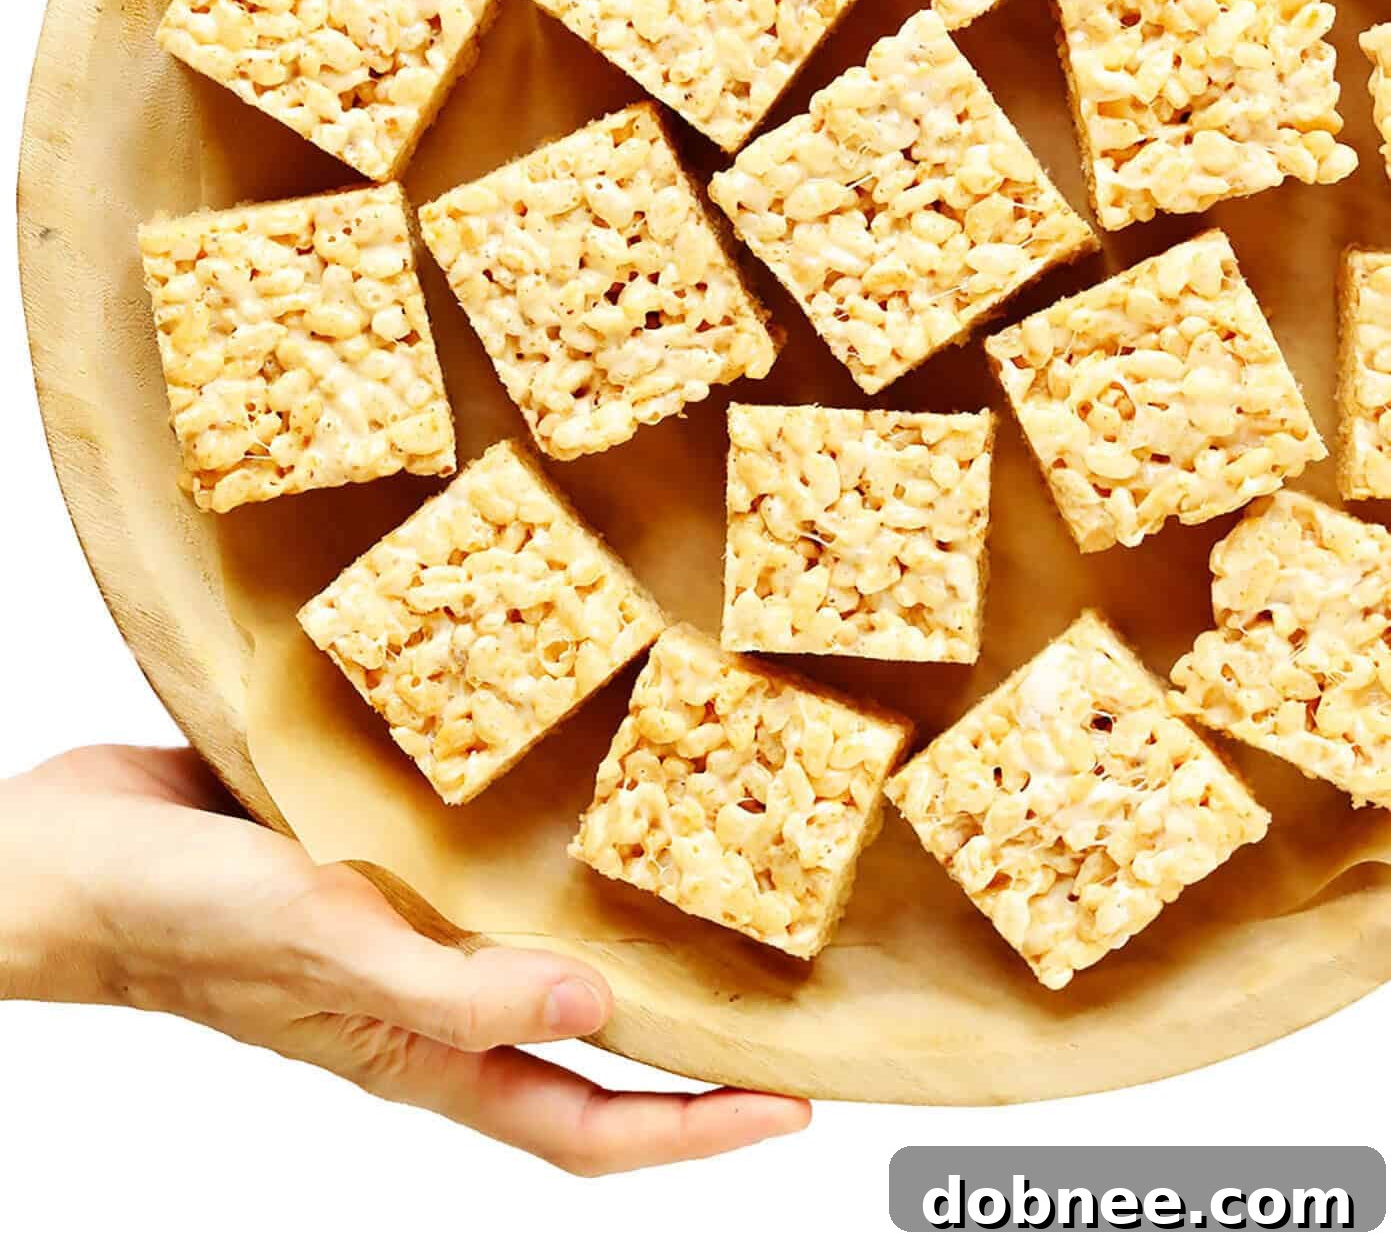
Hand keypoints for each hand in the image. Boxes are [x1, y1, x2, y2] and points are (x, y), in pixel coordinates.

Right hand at [0, 745, 808, 1172]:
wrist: (76, 853)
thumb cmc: (184, 920)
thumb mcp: (329, 951)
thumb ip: (454, 991)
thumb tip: (595, 1014)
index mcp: (423, 1051)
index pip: (584, 1126)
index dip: (691, 1132)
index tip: (790, 1111)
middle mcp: (428, 999)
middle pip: (580, 1047)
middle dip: (680, 1041)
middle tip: (779, 991)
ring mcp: (403, 928)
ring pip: (535, 949)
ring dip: (615, 931)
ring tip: (708, 872)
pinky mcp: (376, 857)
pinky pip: (478, 867)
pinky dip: (537, 846)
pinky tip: (574, 783)